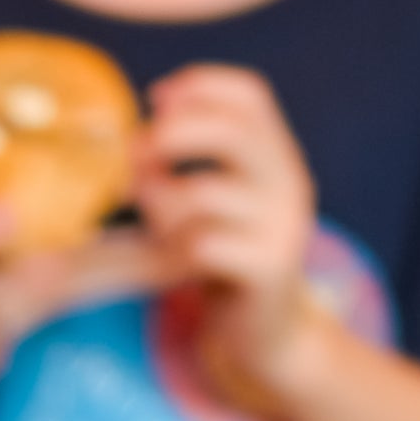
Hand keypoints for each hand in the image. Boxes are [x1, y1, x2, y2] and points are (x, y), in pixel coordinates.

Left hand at [134, 68, 318, 407]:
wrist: (269, 335)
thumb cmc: (223, 260)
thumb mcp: (206, 204)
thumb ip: (178, 169)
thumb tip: (130, 141)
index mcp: (276, 155)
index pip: (249, 95)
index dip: (200, 85)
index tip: (155, 98)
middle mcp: (289, 181)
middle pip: (233, 129)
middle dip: (175, 133)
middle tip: (137, 154)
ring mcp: (284, 224)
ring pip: (205, 192)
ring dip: (161, 205)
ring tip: (155, 226)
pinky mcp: (270, 268)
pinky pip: (205, 243)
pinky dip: (177, 247)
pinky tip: (175, 259)